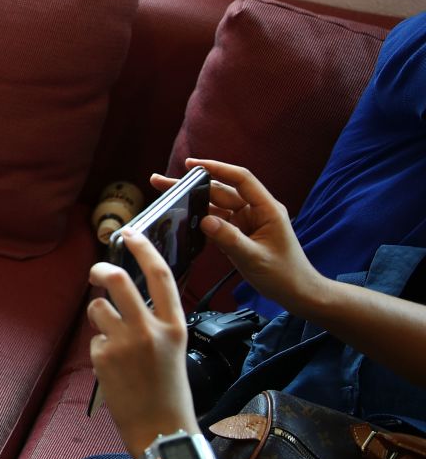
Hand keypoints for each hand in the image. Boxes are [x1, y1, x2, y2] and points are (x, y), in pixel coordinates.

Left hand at [88, 228, 199, 455]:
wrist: (161, 429)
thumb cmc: (169, 389)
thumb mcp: (174, 348)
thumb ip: (156, 320)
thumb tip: (126, 294)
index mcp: (175, 325)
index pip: (159, 275)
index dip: (143, 249)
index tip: (129, 233)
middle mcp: (151, 329)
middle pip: (119, 280)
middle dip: (102, 270)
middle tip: (96, 272)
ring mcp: (125, 343)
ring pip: (98, 309)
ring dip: (100, 318)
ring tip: (114, 343)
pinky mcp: (104, 357)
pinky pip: (94, 339)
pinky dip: (100, 349)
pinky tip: (115, 370)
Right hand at [152, 158, 322, 311]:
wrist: (297, 293)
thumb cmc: (284, 275)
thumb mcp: (255, 258)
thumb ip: (229, 238)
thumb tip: (205, 220)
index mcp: (266, 208)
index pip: (240, 179)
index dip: (216, 168)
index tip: (191, 165)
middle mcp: (255, 210)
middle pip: (220, 191)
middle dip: (192, 185)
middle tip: (161, 182)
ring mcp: (245, 222)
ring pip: (214, 206)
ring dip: (192, 202)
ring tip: (165, 197)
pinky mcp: (237, 234)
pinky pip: (215, 222)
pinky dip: (198, 219)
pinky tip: (181, 217)